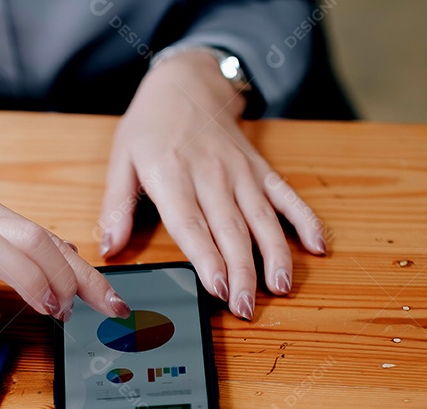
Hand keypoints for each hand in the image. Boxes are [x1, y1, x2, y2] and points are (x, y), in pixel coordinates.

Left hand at [97, 49, 326, 319]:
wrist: (187, 81)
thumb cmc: (150, 125)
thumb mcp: (121, 159)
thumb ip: (115, 206)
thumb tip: (108, 247)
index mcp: (172, 174)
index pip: (191, 223)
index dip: (206, 258)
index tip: (216, 288)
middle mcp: (211, 174)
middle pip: (230, 229)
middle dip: (242, 272)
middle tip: (247, 308)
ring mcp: (240, 172)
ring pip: (262, 218)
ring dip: (275, 255)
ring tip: (281, 288)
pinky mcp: (260, 169)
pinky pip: (287, 195)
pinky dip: (305, 219)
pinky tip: (318, 245)